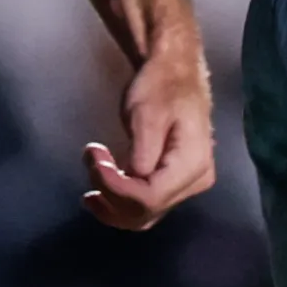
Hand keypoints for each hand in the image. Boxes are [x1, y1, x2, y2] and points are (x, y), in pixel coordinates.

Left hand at [83, 37, 214, 230]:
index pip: (149, 197)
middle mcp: (196, 181)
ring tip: (91, 172)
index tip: (94, 159)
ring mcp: (187, 186)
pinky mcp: (175, 184)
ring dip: (111, 202)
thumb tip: (132, 181)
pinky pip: (145, 205)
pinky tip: (99, 189)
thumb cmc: (161, 86)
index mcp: (193, 163)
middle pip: (145, 211)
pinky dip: (119, 200)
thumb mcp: (147, 113)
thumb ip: (142, 152)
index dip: (115, 188)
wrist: (175, 72)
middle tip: (90, 158)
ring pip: (143, 215)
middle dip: (110, 193)